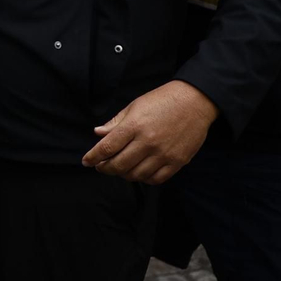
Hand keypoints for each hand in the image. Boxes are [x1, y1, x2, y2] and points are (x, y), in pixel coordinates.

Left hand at [81, 80, 216, 184]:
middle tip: (101, 167)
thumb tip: (97, 133)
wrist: (194, 102)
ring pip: (136, 175)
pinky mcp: (177, 161)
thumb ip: (115, 122)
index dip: (92, 157)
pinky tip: (139, 172)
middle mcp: (147, 142)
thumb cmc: (162, 101)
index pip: (106, 148)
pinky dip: (144, 179)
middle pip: (119, 165)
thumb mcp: (134, 106)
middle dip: (105, 169)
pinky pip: (156, 179)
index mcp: (134, 126)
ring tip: (120, 168)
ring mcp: (163, 154)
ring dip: (124, 175)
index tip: (86, 162)